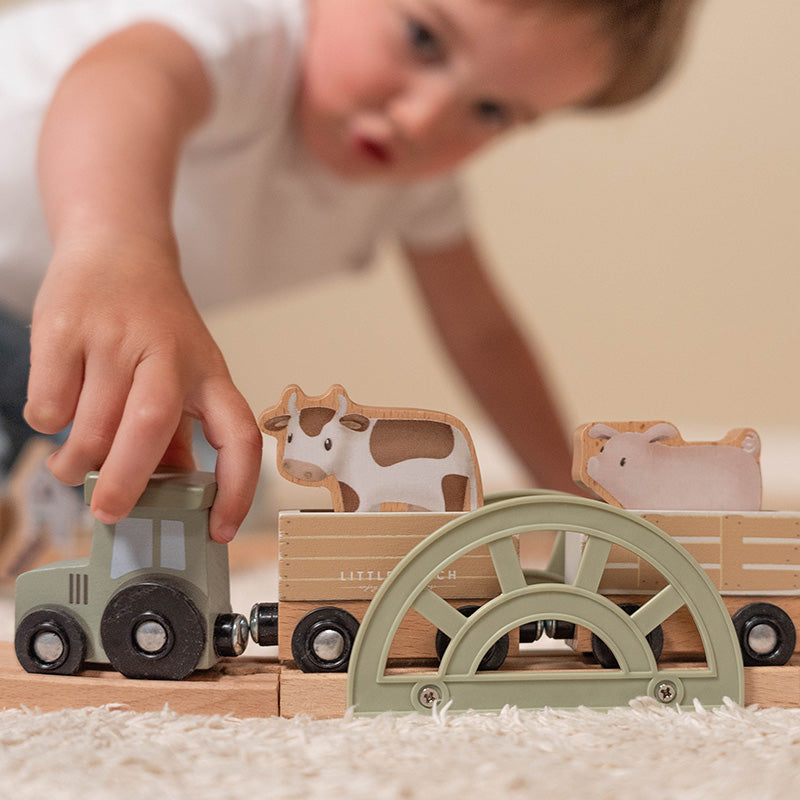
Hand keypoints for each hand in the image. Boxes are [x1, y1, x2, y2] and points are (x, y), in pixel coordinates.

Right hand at [24, 232, 261, 541]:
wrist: (117, 248)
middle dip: (127, 481)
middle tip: (108, 513)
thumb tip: (175, 492)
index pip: (238, 434)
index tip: (219, 529)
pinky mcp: (65, 328)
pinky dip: (48, 425)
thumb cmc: (155, 325)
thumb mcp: (186, 371)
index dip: (238, 487)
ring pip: (91, 423)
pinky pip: (49, 402)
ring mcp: (114, 337)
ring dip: (77, 462)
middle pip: (150, 425)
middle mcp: (167, 353)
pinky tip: (58, 414)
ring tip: (73, 469)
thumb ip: (180, 430)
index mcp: (209, 372)